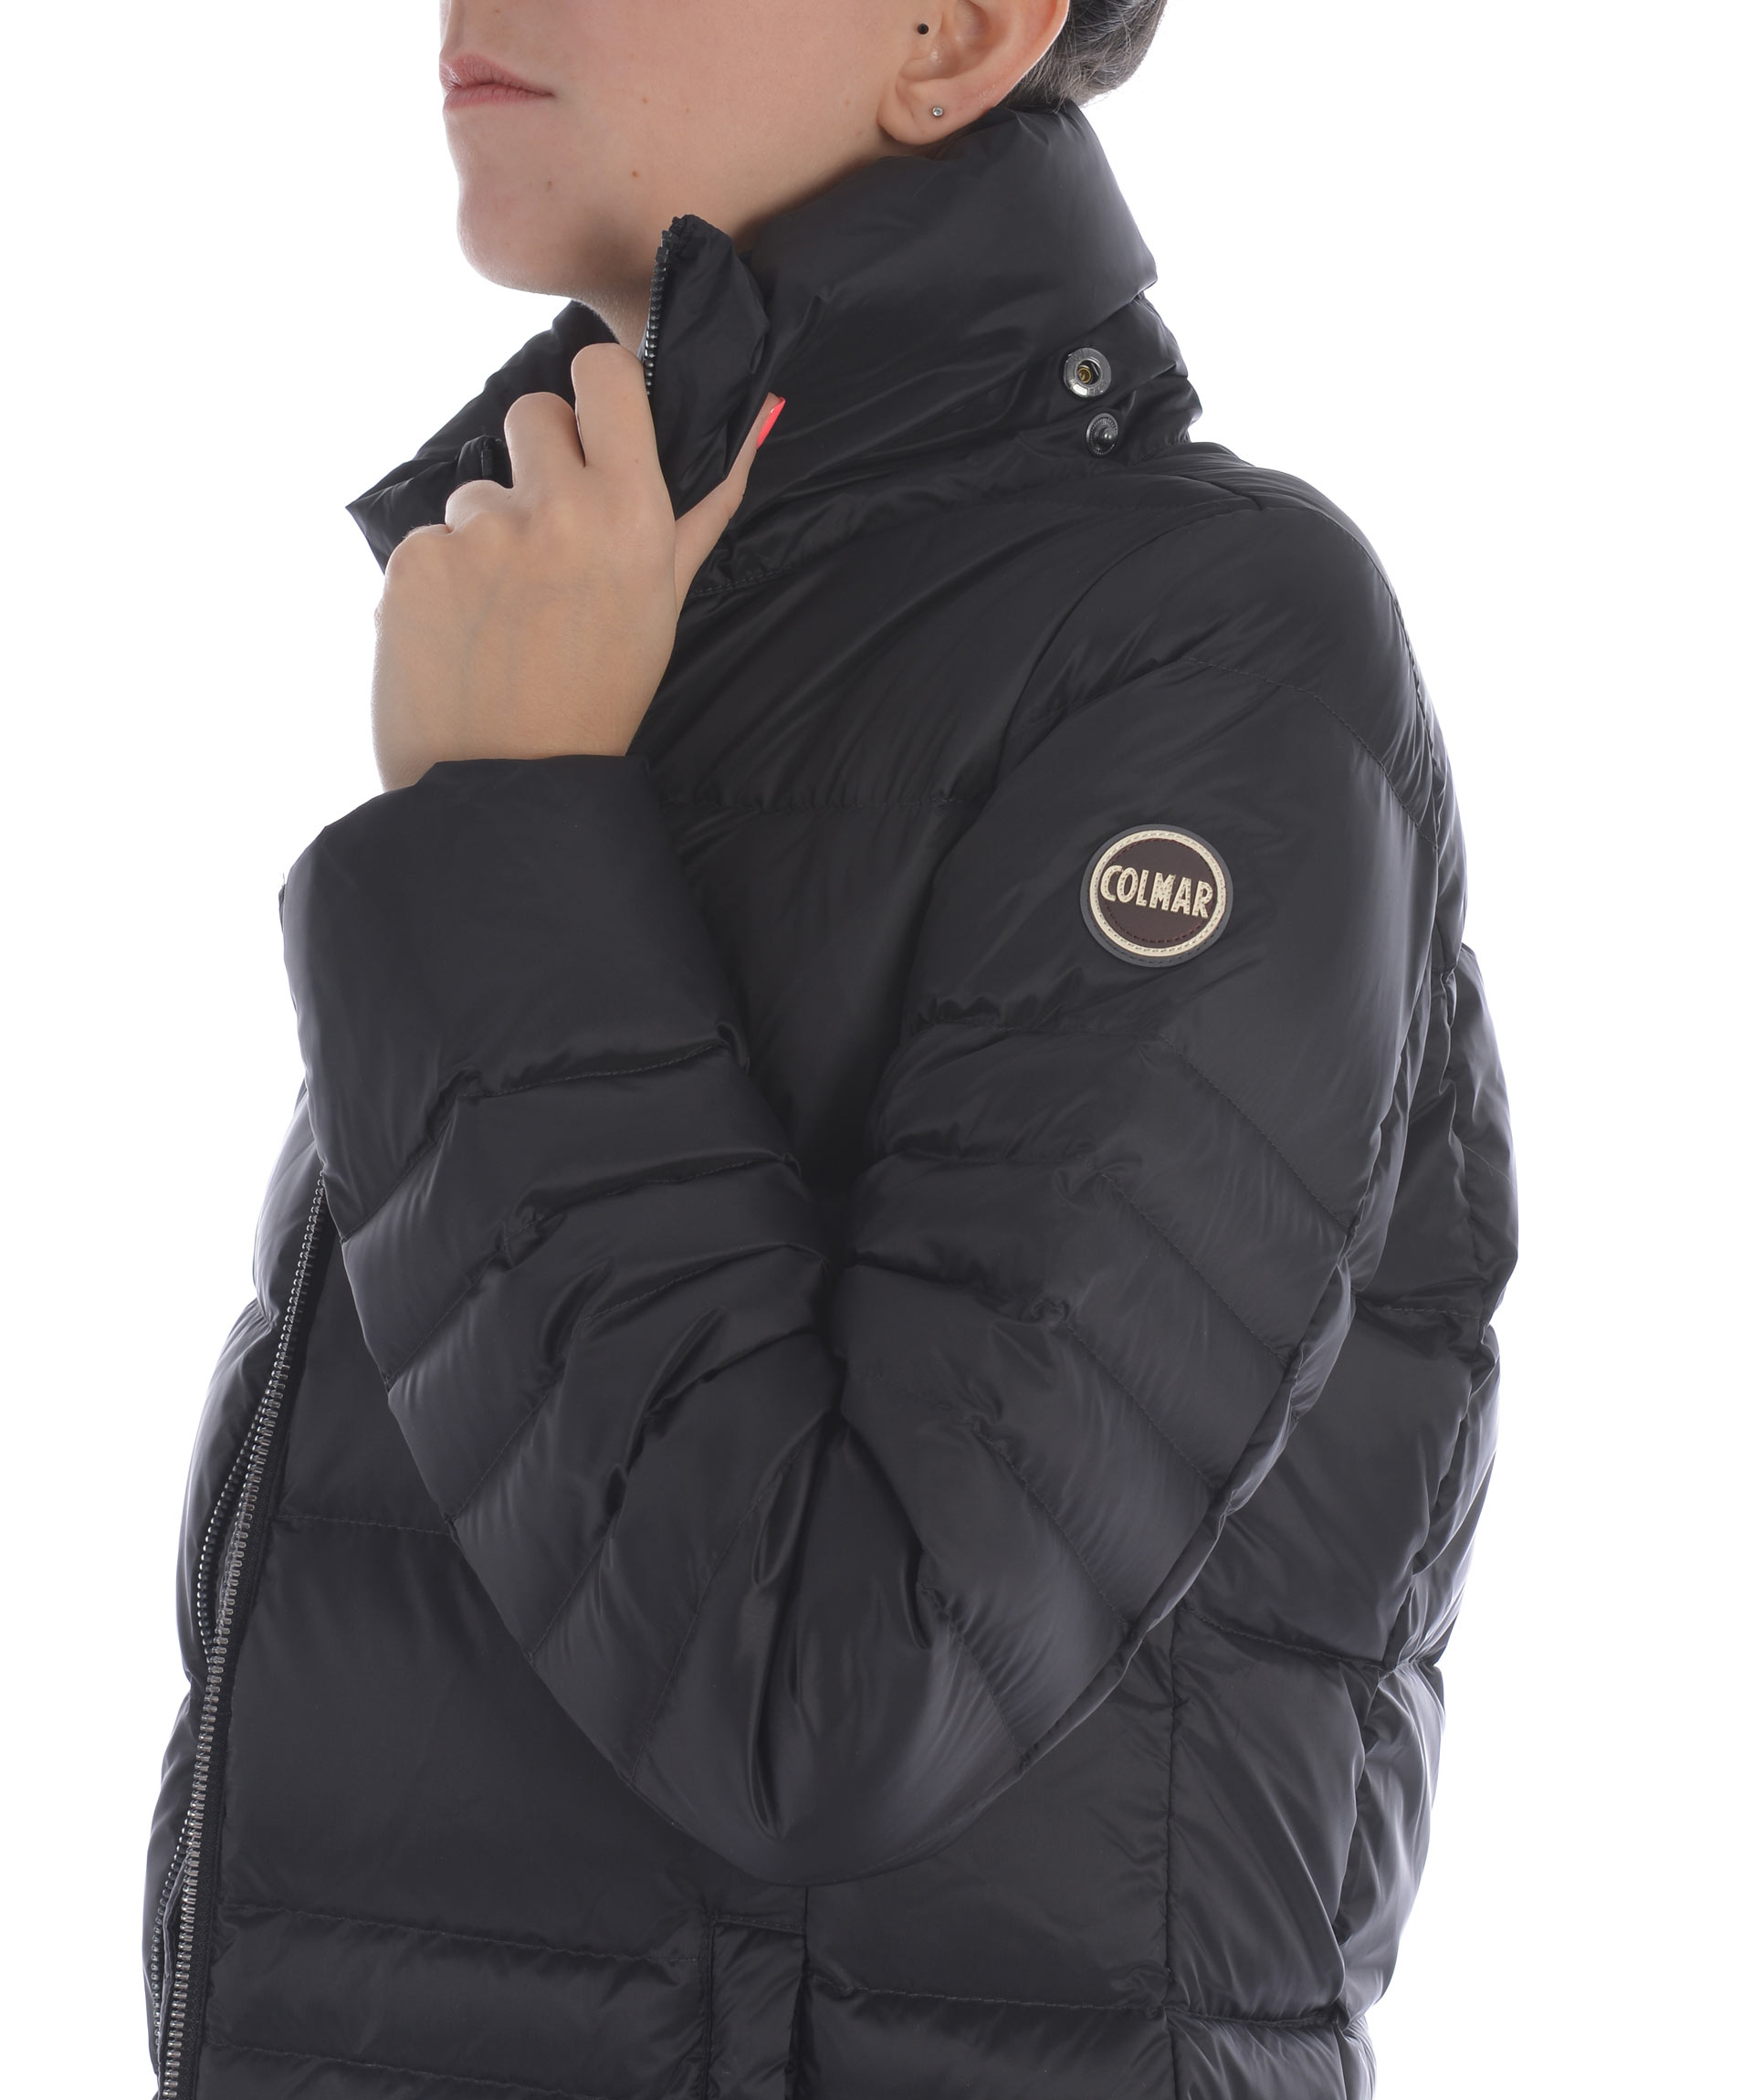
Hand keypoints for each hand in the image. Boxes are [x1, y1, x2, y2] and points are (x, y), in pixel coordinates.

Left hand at [371, 342, 781, 789]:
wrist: (512, 790)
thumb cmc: (599, 699)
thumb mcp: (663, 606)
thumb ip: (698, 515)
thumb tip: (751, 431)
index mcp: (631, 513)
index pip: (603, 374)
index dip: (594, 390)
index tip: (591, 425)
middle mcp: (555, 508)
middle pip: (532, 413)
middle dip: (538, 461)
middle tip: (547, 541)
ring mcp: (477, 532)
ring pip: (476, 492)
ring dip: (487, 539)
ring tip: (503, 618)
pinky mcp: (414, 562)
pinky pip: (430, 543)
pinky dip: (441, 583)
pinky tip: (462, 637)